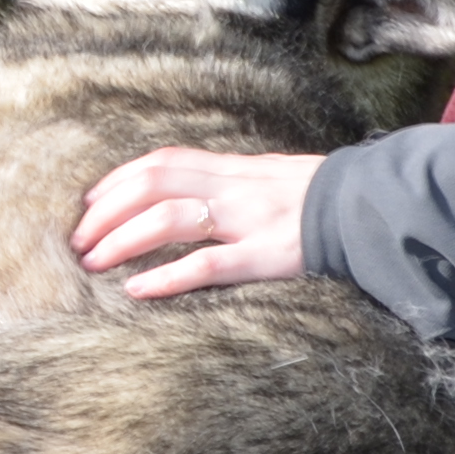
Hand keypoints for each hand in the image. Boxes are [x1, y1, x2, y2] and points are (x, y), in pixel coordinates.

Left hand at [73, 148, 320, 298]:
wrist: (376, 210)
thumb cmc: (323, 200)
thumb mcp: (272, 178)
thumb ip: (231, 184)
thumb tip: (187, 196)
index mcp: (235, 169)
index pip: (162, 162)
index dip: (117, 181)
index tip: (87, 203)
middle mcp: (235, 187)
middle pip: (152, 185)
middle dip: (106, 212)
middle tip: (78, 243)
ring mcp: (250, 220)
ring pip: (170, 219)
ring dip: (122, 241)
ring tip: (94, 265)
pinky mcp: (267, 256)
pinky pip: (208, 265)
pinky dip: (167, 277)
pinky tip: (138, 291)